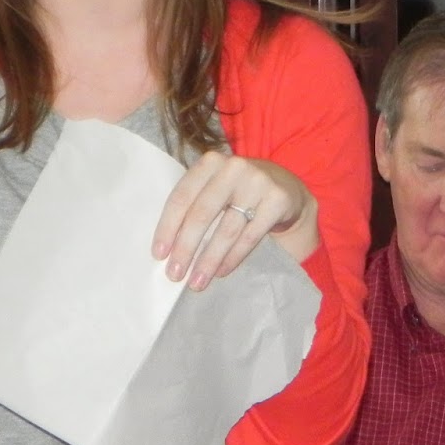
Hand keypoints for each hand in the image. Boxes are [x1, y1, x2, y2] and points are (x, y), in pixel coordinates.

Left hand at [151, 152, 320, 290]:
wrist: (284, 188)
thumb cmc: (237, 193)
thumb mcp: (214, 188)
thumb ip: (193, 205)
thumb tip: (166, 249)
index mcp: (210, 162)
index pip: (182, 196)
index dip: (168, 227)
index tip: (159, 255)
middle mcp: (234, 168)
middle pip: (202, 213)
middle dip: (186, 248)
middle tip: (175, 274)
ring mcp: (258, 182)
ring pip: (227, 229)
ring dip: (209, 260)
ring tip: (197, 282)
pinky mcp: (277, 200)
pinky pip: (250, 236)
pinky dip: (233, 257)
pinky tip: (221, 272)